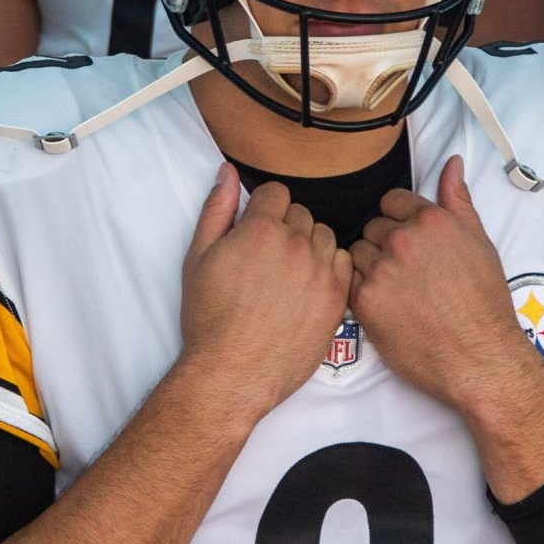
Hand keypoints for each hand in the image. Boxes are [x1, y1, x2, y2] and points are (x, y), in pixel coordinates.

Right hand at [178, 164, 353, 429]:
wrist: (233, 372)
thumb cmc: (209, 318)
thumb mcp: (198, 258)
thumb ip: (217, 209)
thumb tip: (228, 171)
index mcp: (261, 229)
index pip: (276, 193)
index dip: (263, 210)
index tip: (255, 231)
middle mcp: (297, 245)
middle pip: (302, 213)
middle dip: (285, 227)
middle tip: (267, 258)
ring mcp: (322, 272)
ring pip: (325, 236)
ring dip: (310, 245)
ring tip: (289, 272)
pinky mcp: (338, 299)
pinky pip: (345, 263)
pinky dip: (330, 268)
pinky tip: (309, 285)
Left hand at [349, 157, 543, 405]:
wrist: (479, 356)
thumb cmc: (484, 303)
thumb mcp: (480, 243)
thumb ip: (458, 200)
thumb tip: (452, 164)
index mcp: (430, 220)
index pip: (391, 201)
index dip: (399, 220)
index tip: (410, 242)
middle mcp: (403, 239)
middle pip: (372, 227)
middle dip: (385, 245)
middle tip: (408, 273)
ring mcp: (381, 269)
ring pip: (357, 253)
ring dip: (370, 267)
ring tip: (398, 291)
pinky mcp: (365, 300)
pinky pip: (349, 281)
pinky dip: (362, 291)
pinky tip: (388, 306)